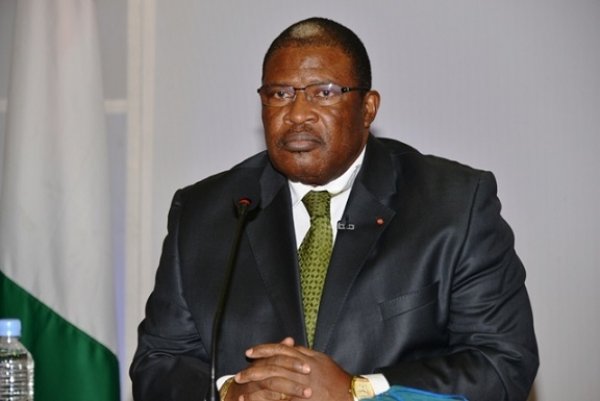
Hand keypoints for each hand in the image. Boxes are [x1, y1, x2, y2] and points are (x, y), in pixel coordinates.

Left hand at [231, 337, 352, 400]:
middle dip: (254, 371)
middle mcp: (303, 372)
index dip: (263, 350)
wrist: (351, 395)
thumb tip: (289, 345)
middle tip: (240, 375)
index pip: (280, 350)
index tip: (250, 352)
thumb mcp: (321, 359)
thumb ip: (303, 352)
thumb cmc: (336, 378)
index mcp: (306, 359)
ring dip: (256, 388)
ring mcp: (302, 388)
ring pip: (274, 385)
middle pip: (273, 367)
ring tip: (243, 392)